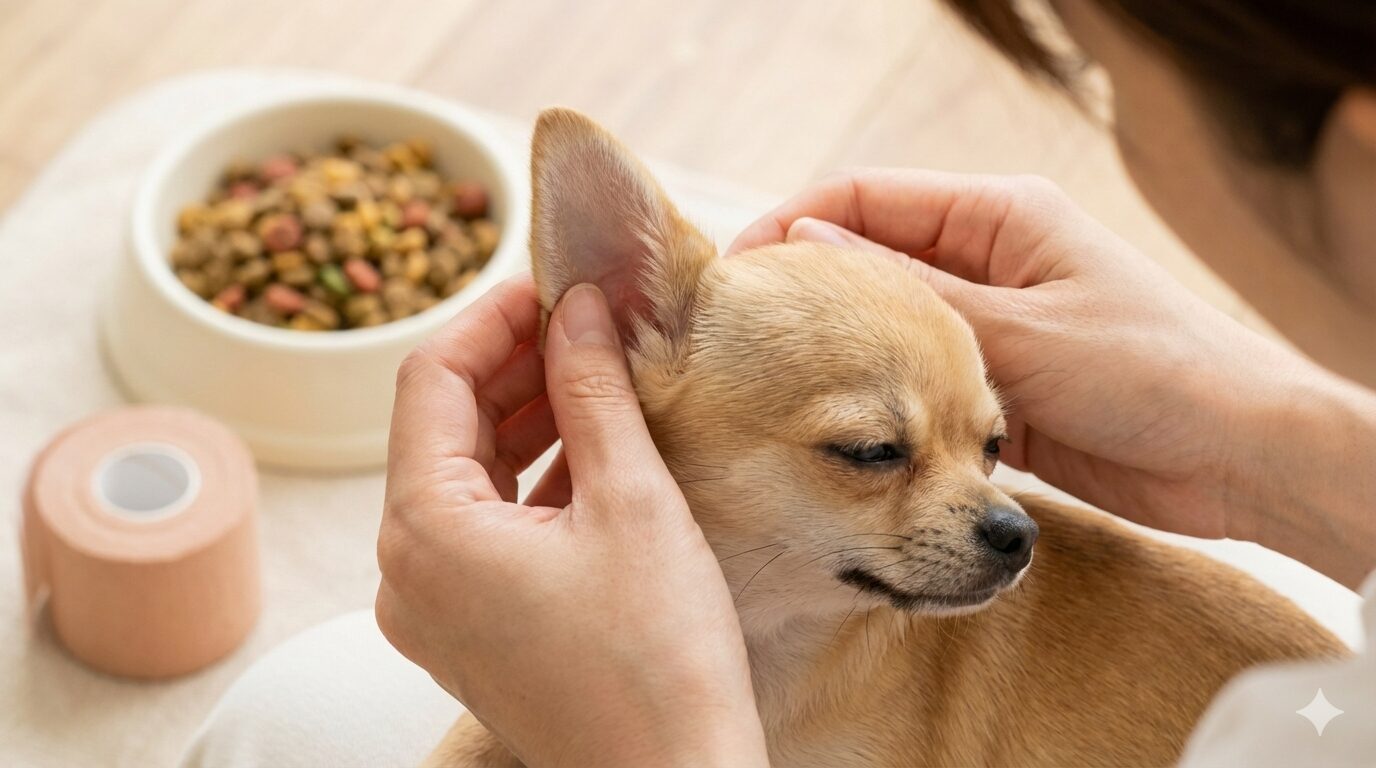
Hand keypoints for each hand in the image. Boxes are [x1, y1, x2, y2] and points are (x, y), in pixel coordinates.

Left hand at [376, 276, 768, 766]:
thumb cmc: (658, 662)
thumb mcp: (632, 502)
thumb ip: (593, 390)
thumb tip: (578, 307)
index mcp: (425, 529)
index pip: (432, 378)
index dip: (494, 317)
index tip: (556, 282)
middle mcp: (406, 570)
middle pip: (442, 426)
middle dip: (514, 364)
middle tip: (588, 321)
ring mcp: (433, 606)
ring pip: (464, 476)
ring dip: (526, 418)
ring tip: (598, 374)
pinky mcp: (470, 630)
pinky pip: (483, 528)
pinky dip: (530, 480)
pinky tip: (592, 449)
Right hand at [730, 169, 1375, 587]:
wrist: (1240, 459)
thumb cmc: (1150, 372)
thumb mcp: (1021, 329)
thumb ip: (912, 293)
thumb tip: (808, 244)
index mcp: (998, 216)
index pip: (867, 197)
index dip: (793, 224)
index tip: (735, 274)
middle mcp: (988, 263)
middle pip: (871, 261)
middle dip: (807, 294)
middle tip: (739, 338)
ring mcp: (992, 327)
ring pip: (890, 329)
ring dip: (845, 355)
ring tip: (773, 387)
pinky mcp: (999, 389)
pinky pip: (921, 384)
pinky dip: (887, 404)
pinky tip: (844, 431)